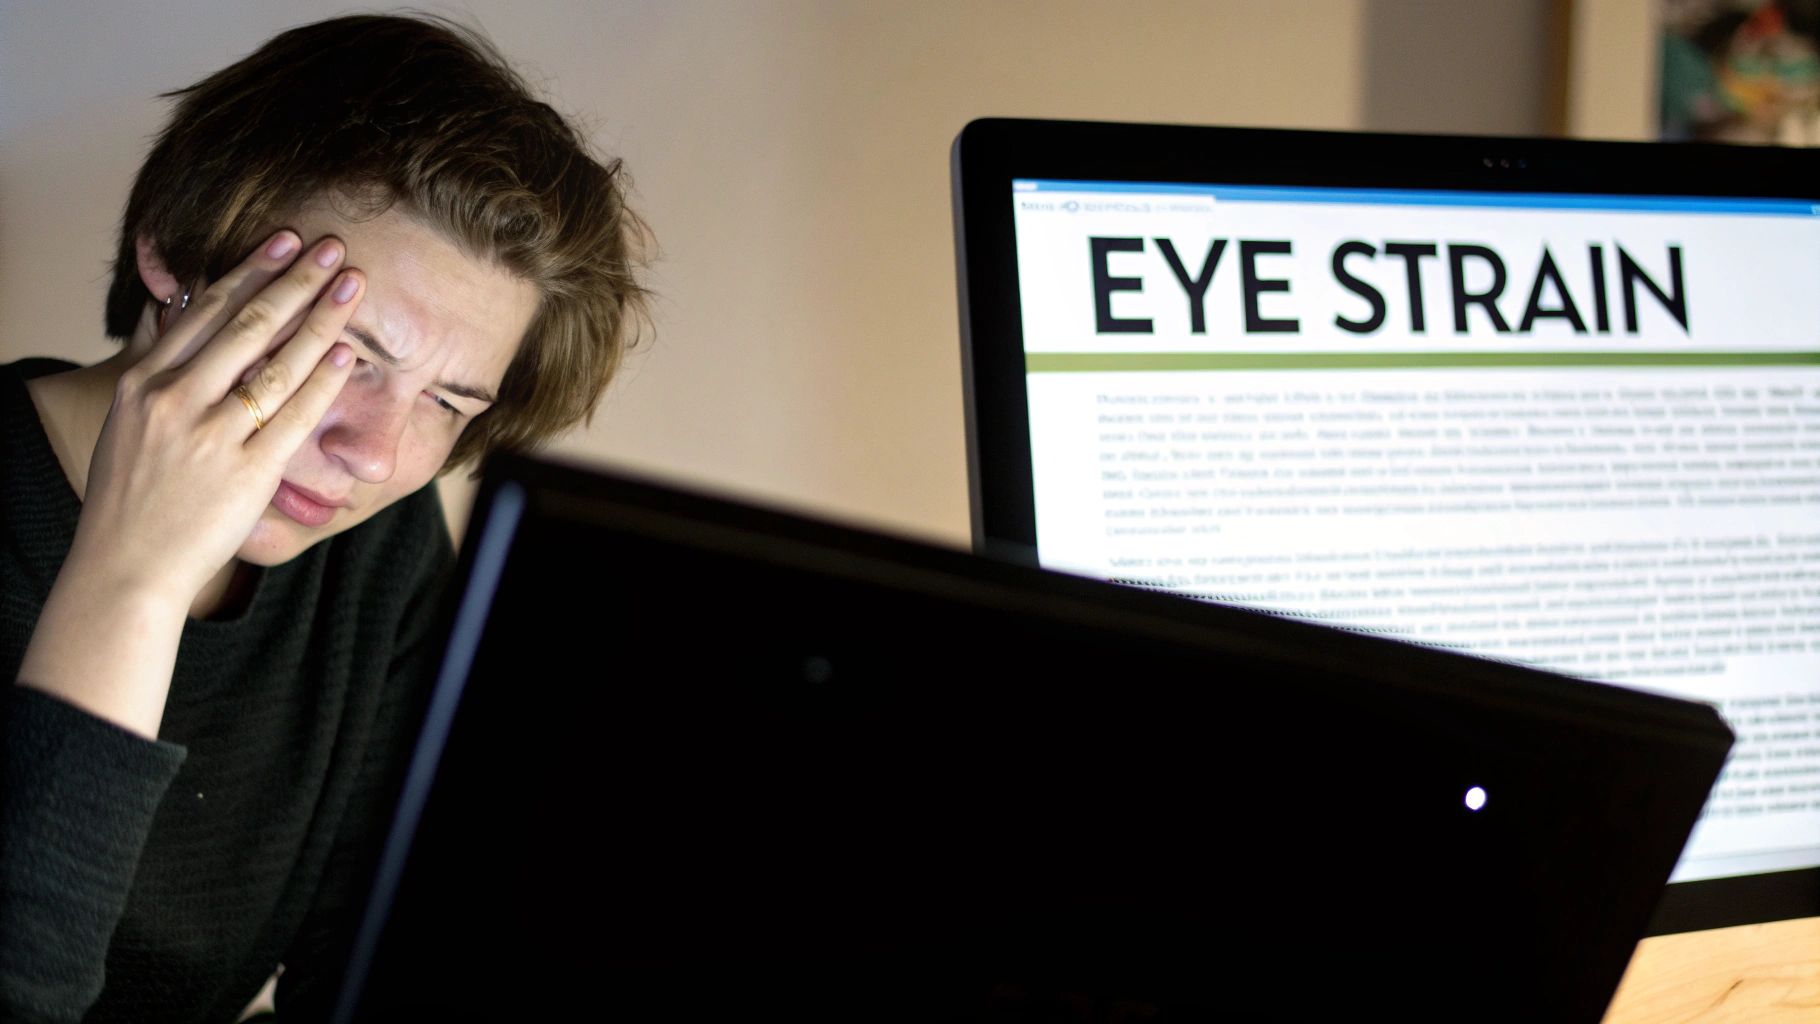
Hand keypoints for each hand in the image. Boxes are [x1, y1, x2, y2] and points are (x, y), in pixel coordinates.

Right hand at [66, 231, 364, 609]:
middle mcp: (174, 400)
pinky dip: (323, 381)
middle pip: (248, 324)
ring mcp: (211, 436)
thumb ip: (160, 372)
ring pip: (277, 363)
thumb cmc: (132, 496)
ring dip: (320, 319)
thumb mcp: (129, 421)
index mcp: (143, 382)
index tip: (284, 242)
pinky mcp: (246, 472)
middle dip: (296, 280)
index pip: (206, 310)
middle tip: (331, 248)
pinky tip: (345, 353)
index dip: (252, 270)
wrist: (125, 566)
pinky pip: (295, 416)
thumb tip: (187, 323)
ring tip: (352, 287)